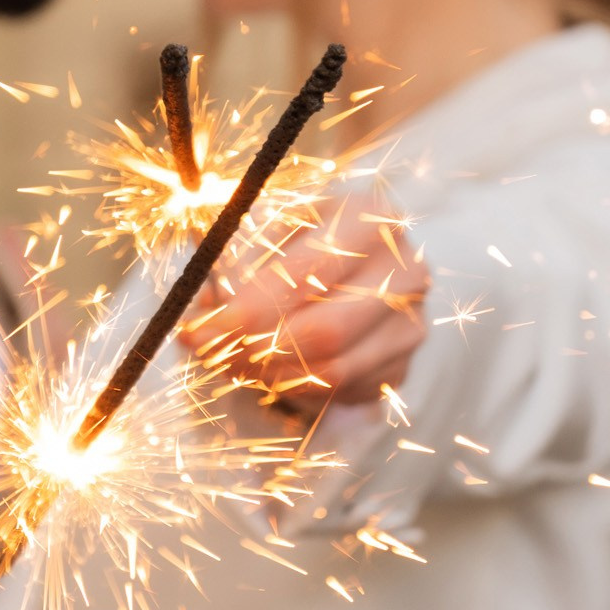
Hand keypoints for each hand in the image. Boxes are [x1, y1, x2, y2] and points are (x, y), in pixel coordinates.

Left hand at [183, 194, 428, 409]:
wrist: (348, 261)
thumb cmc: (297, 238)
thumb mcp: (262, 226)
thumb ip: (232, 258)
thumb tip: (203, 314)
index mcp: (372, 218)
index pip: (308, 271)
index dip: (248, 307)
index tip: (199, 329)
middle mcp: (406, 269)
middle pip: (327, 329)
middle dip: (255, 349)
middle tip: (207, 354)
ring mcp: (411, 322)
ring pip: (333, 369)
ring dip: (268, 374)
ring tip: (226, 360)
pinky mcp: (402, 365)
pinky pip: (340, 391)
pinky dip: (291, 387)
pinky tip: (262, 369)